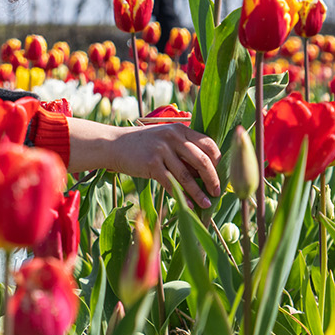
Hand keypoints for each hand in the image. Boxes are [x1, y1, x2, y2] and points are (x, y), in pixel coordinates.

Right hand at [68, 117, 221, 207]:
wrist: (114, 144)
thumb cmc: (143, 144)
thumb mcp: (165, 139)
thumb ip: (183, 150)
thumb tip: (205, 173)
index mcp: (180, 129)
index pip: (209, 144)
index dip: (218, 161)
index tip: (220, 174)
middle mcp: (173, 137)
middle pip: (202, 160)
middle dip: (213, 179)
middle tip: (218, 192)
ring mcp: (162, 150)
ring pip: (187, 175)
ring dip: (199, 192)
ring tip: (207, 204)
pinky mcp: (151, 164)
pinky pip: (172, 183)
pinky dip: (182, 196)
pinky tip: (189, 205)